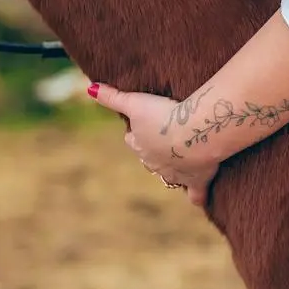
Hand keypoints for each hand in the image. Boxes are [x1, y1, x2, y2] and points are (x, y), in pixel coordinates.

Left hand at [88, 82, 216, 208]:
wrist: (192, 132)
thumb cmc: (163, 116)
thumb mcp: (135, 103)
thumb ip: (112, 97)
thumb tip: (89, 89)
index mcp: (139, 143)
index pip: (133, 139)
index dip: (138, 133)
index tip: (148, 124)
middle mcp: (154, 162)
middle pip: (150, 158)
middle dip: (156, 151)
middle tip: (168, 138)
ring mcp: (174, 174)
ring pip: (169, 175)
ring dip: (174, 169)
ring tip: (182, 160)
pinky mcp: (195, 180)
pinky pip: (195, 195)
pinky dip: (196, 196)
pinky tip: (199, 200)